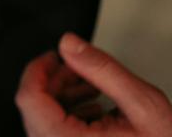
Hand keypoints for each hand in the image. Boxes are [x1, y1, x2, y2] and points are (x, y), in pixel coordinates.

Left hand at [15, 33, 171, 136]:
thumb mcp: (142, 103)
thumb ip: (103, 69)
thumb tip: (69, 44)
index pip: (29, 99)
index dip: (37, 70)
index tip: (52, 56)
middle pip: (34, 107)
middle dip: (56, 81)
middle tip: (78, 68)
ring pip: (44, 119)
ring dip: (64, 97)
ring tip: (93, 87)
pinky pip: (55, 133)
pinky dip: (69, 114)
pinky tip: (95, 107)